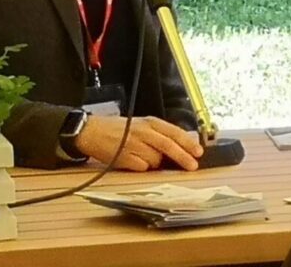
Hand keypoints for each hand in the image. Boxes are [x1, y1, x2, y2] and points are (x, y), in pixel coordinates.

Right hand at [74, 115, 202, 171]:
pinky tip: (134, 161)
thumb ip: (159, 133)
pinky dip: (142, 167)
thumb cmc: (119, 129)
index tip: (198, 152)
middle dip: (183, 157)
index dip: (188, 143)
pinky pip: (141, 167)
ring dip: (156, 163)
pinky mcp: (123, 158)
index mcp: (150, 122)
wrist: (91, 131)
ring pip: (155, 159)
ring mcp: (133, 145)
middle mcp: (143, 132)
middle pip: (168, 146)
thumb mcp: (142, 124)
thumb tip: (182, 146)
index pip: (174, 132)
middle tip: (193, 166)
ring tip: (144, 156)